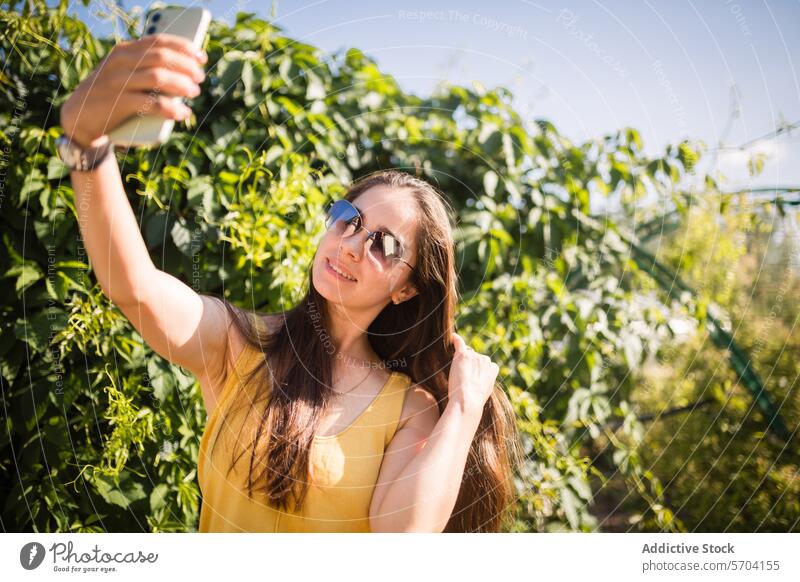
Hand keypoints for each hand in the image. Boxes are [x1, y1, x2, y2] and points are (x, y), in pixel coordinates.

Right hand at [60, 33, 207, 148]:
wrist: (79, 117)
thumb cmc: (111, 94)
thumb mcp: (124, 74)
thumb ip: (146, 67)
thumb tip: (185, 70)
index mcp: (124, 51)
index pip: (158, 41)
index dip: (184, 47)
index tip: (201, 57)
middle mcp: (120, 62)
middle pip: (162, 57)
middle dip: (186, 66)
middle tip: (200, 78)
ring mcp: (118, 81)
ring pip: (159, 76)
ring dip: (182, 84)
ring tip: (194, 92)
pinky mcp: (118, 102)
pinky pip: (151, 103)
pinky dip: (171, 108)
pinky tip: (182, 113)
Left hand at [446, 332, 498, 416]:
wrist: (468, 400)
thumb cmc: (475, 400)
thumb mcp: (487, 390)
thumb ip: (486, 379)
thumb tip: (483, 378)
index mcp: (493, 368)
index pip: (485, 364)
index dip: (477, 371)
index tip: (474, 380)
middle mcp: (484, 359)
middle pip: (475, 358)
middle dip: (470, 365)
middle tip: (464, 380)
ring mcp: (473, 356)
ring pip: (466, 355)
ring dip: (462, 362)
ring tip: (459, 377)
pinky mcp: (462, 356)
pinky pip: (459, 343)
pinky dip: (456, 340)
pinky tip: (452, 337)